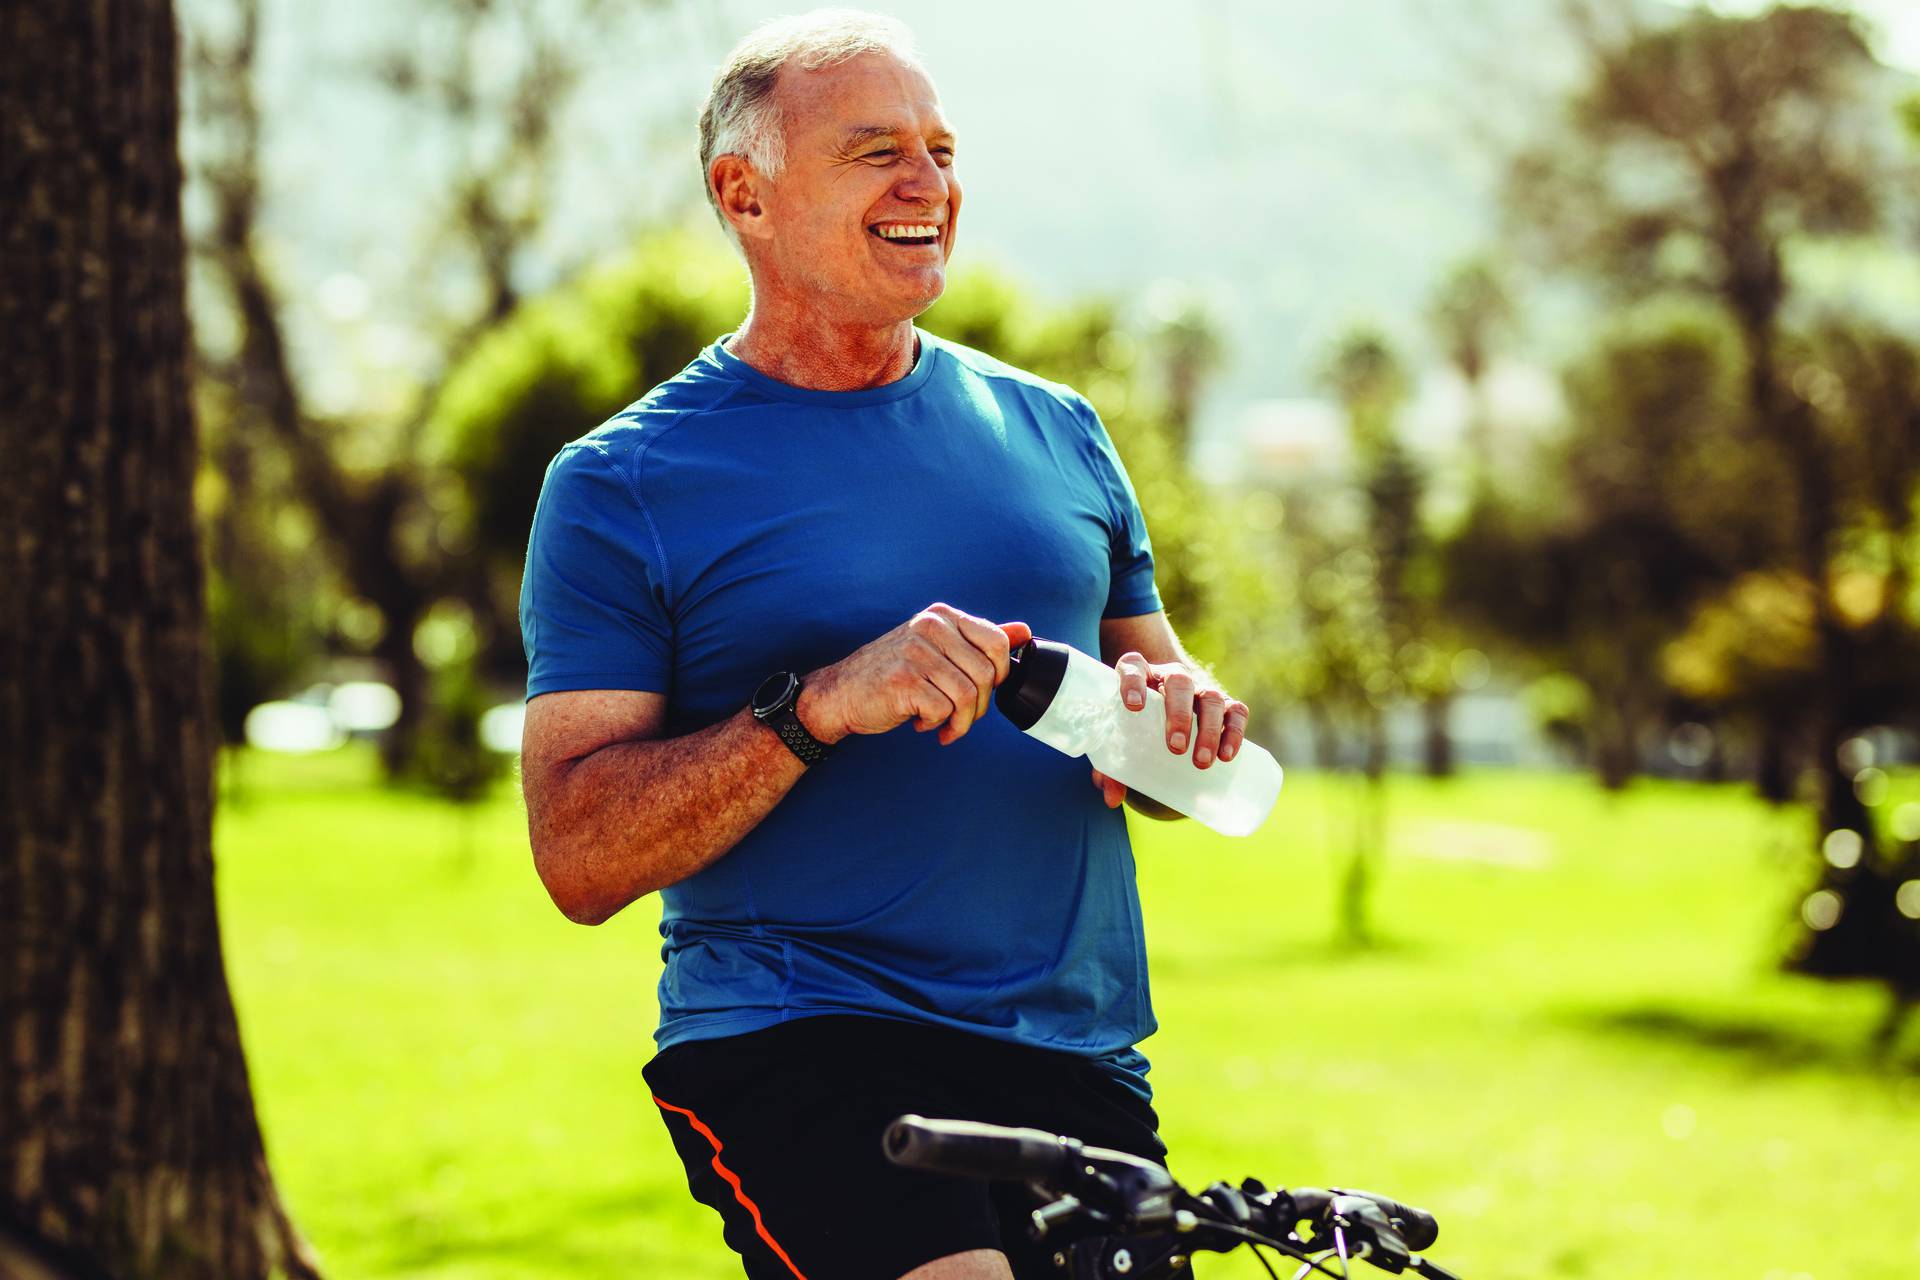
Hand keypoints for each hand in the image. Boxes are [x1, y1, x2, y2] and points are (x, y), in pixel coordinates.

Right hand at [800, 605, 1031, 746]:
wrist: (840, 694)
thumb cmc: (893, 675)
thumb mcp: (937, 650)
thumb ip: (979, 640)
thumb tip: (1025, 631)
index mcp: (941, 616)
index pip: (997, 643)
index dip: (998, 676)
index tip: (980, 691)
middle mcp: (929, 627)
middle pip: (985, 675)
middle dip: (978, 708)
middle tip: (957, 717)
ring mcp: (915, 652)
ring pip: (968, 696)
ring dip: (959, 722)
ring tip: (941, 725)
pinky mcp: (903, 680)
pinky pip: (943, 710)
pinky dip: (937, 725)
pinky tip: (919, 722)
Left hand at [1089, 653, 1249, 809]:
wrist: (1163, 707)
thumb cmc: (1133, 724)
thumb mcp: (1118, 739)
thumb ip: (1111, 766)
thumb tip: (1112, 799)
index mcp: (1139, 675)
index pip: (1133, 667)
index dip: (1133, 682)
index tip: (1133, 706)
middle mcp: (1170, 676)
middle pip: (1179, 683)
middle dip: (1179, 715)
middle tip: (1175, 748)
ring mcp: (1199, 688)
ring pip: (1210, 697)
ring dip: (1209, 729)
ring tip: (1201, 761)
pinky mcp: (1223, 703)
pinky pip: (1235, 710)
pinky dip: (1235, 731)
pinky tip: (1227, 755)